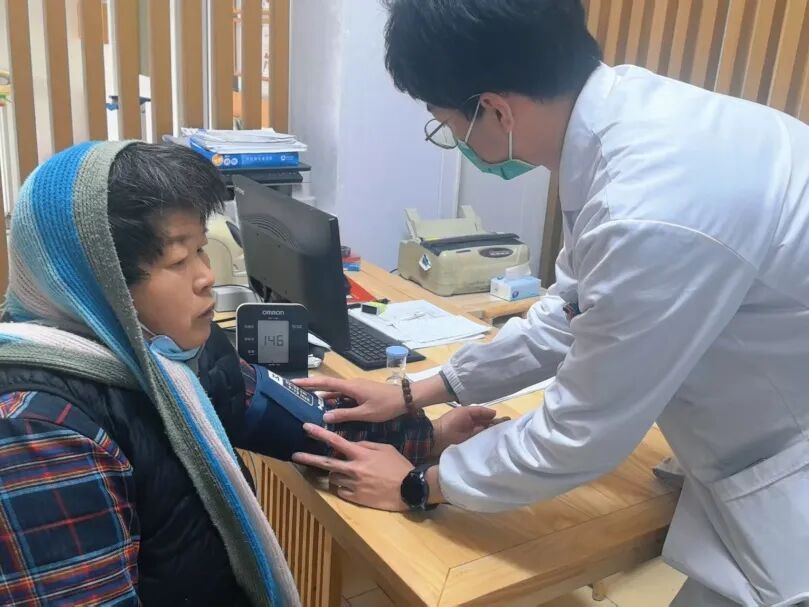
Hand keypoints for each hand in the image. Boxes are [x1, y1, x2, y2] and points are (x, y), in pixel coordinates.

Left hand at [292, 424, 412, 510]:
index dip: (319, 434)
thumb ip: (366, 445)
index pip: (335, 441)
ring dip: (335, 474)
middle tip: (294, 455)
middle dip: (308, 458)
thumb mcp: (385, 448)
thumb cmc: (398, 465)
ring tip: (345, 473)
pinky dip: (343, 487)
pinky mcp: (355, 498)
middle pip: (325, 462)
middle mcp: (353, 469)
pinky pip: (341, 491)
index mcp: (360, 454)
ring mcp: (353, 484)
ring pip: (333, 478)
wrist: (409, 488)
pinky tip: (353, 486)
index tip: (306, 428)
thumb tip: (352, 444)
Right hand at [293, 377, 405, 423]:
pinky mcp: (360, 392)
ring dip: (322, 395)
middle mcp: (351, 384)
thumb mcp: (365, 413)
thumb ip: (345, 414)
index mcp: (350, 387)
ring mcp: (356, 387)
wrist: (404, 398)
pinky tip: (327, 407)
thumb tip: (324, 416)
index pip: (325, 383)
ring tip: (307, 401)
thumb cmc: (386, 405)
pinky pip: (342, 394)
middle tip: (295, 390)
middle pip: (327, 385)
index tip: (294, 382)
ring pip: (335, 390)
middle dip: (311, 387)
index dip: (309, 382)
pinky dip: (333, 399)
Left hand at [431, 407, 508, 456]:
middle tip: (512, 432)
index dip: (499, 420)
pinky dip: (491, 445)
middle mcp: (476, 429)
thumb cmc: (451, 422)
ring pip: (489, 437)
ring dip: (497, 437)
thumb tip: (495, 413)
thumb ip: (479, 411)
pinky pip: (484, 446)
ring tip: (509, 439)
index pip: (490, 419)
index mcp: (474, 419)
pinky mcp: (473, 449)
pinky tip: (500, 446)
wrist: (438, 437)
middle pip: (491, 429)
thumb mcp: (464, 411)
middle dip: (500, 429)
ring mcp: (475, 439)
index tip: (510, 422)